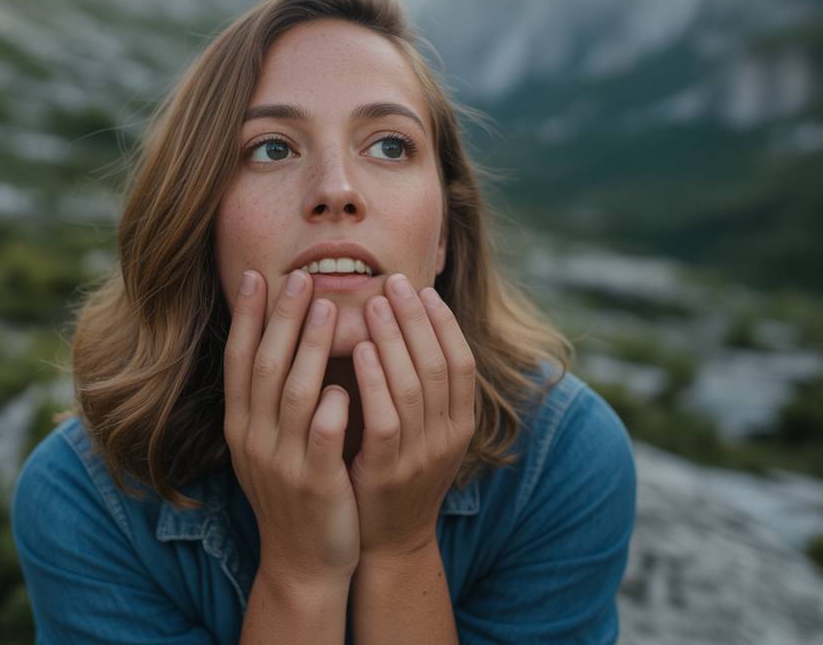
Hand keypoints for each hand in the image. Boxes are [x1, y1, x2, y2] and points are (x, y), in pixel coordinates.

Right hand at [223, 269, 359, 586]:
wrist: (302, 562)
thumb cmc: (294, 490)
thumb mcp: (268, 443)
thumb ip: (272, 397)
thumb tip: (280, 338)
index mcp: (242, 425)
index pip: (239, 360)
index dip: (247, 318)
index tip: (256, 276)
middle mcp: (254, 439)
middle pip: (265, 367)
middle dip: (281, 319)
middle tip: (298, 278)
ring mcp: (283, 462)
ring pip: (294, 395)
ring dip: (308, 349)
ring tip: (327, 309)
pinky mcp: (316, 484)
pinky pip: (322, 439)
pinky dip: (330, 410)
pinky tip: (344, 384)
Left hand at [349, 273, 476, 559]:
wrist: (389, 540)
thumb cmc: (399, 470)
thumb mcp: (425, 429)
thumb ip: (422, 385)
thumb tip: (412, 326)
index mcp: (461, 423)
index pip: (461, 362)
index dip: (444, 323)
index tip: (423, 289)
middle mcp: (448, 437)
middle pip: (438, 365)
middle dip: (416, 319)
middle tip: (394, 282)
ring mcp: (420, 456)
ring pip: (413, 386)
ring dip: (394, 339)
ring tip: (374, 303)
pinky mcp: (388, 472)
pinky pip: (385, 418)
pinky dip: (375, 380)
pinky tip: (360, 351)